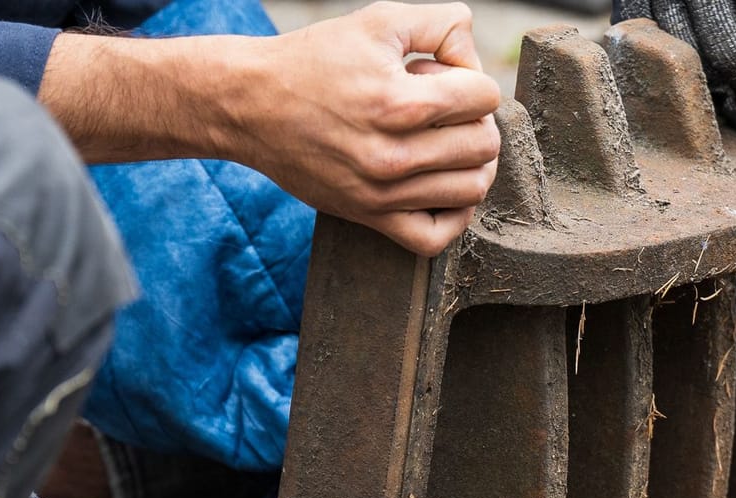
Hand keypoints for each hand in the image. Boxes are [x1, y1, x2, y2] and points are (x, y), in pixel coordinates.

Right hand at [230, 2, 502, 255]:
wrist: (251, 104)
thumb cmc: (314, 60)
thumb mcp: (377, 21)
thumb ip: (440, 24)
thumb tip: (475, 60)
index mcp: (399, 102)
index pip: (485, 97)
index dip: (472, 79)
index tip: (444, 77)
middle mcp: (393, 153)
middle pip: (484, 145)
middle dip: (475, 119)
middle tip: (444, 109)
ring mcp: (382, 191)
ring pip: (471, 189)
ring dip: (471, 163)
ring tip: (445, 143)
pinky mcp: (369, 216)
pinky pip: (434, 238)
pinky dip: (454, 216)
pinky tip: (443, 188)